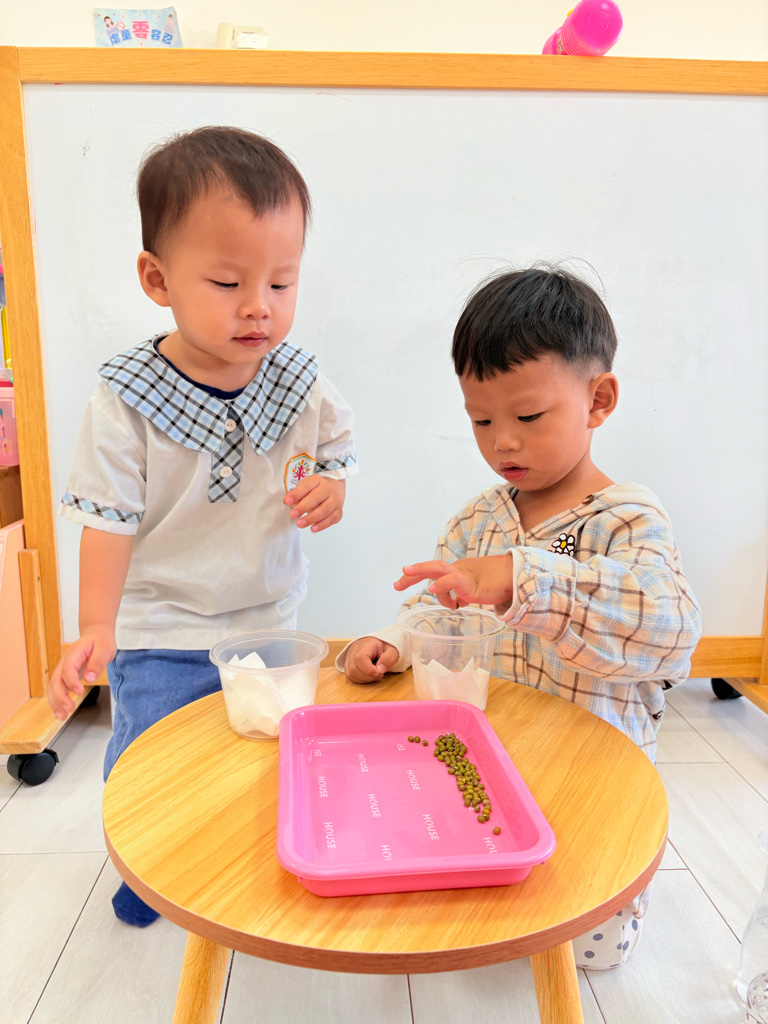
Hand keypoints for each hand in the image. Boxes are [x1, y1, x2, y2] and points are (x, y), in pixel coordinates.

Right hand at [47, 625, 115, 720]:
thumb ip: (97, 663)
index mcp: (74, 654)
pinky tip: (59, 714)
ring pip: (53, 687)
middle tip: (69, 709)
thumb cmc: (101, 641)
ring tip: (61, 717)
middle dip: (60, 697)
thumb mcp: (105, 649)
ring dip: (55, 703)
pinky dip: (56, 702)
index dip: (71, 681)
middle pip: (56, 681)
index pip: (68, 669)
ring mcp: (63, 670)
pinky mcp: (65, 677)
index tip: (79, 691)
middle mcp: (64, 663)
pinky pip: (57, 690)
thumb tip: (89, 679)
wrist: (95, 634)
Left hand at [283, 476, 344, 532]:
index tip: (287, 502)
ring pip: (325, 510)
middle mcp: (329, 489)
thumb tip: (286, 500)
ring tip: (300, 524)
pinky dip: (322, 525)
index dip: (297, 494)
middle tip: (293, 515)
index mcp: (318, 481)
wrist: (334, 491)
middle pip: (317, 497)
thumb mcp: (304, 488)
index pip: (307, 485)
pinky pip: (332, 519)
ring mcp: (335, 501)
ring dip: (312, 518)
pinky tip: (313, 528)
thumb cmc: (315, 491)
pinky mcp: (339, 512)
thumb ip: (295, 494)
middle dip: (304, 507)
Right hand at [344, 637, 399, 682]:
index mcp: (365, 644)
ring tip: (375, 674)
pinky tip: (369, 676)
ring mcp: (349, 657)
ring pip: (351, 674)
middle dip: (368, 676)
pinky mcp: (348, 664)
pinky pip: (350, 676)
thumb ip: (388, 658)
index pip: (360, 658)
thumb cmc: (385, 648)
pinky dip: (361, 680)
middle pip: (354, 668)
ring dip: (365, 679)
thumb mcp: (392, 651)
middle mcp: (353, 650)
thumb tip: (380, 669)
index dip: (369, 669)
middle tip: (380, 674)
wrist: (379, 644)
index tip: (380, 672)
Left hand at [393, 554, 516, 610]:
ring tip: (404, 575)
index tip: (399, 582)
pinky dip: (442, 585)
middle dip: (412, 574)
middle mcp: (458, 570)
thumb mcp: (475, 590)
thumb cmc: (498, 583)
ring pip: (439, 569)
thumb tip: (456, 604)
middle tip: (396, 583)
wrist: (517, 577)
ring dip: (420, 571)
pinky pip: (454, 581)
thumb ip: (462, 595)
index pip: (433, 572)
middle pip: (431, 567)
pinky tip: (433, 590)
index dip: (415, 575)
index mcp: (457, 572)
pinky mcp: (472, 584)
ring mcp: (464, 576)